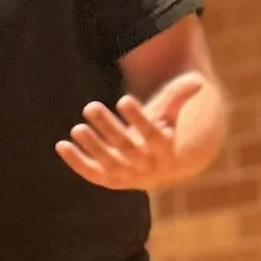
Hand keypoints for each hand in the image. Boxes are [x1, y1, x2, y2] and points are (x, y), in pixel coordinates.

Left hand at [57, 73, 205, 191]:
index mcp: (162, 148)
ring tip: (77, 128)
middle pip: (125, 147)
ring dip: (92, 146)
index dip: (138, 118)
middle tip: (90, 106)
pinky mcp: (108, 180)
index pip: (151, 134)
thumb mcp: (169, 116)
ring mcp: (125, 175)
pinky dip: (76, 161)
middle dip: (107, 127)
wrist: (155, 170)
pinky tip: (62, 145)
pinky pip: (91, 172)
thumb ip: (178, 97)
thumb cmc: (159, 134)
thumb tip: (198, 80)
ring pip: (107, 162)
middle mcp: (145, 165)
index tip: (124, 99)